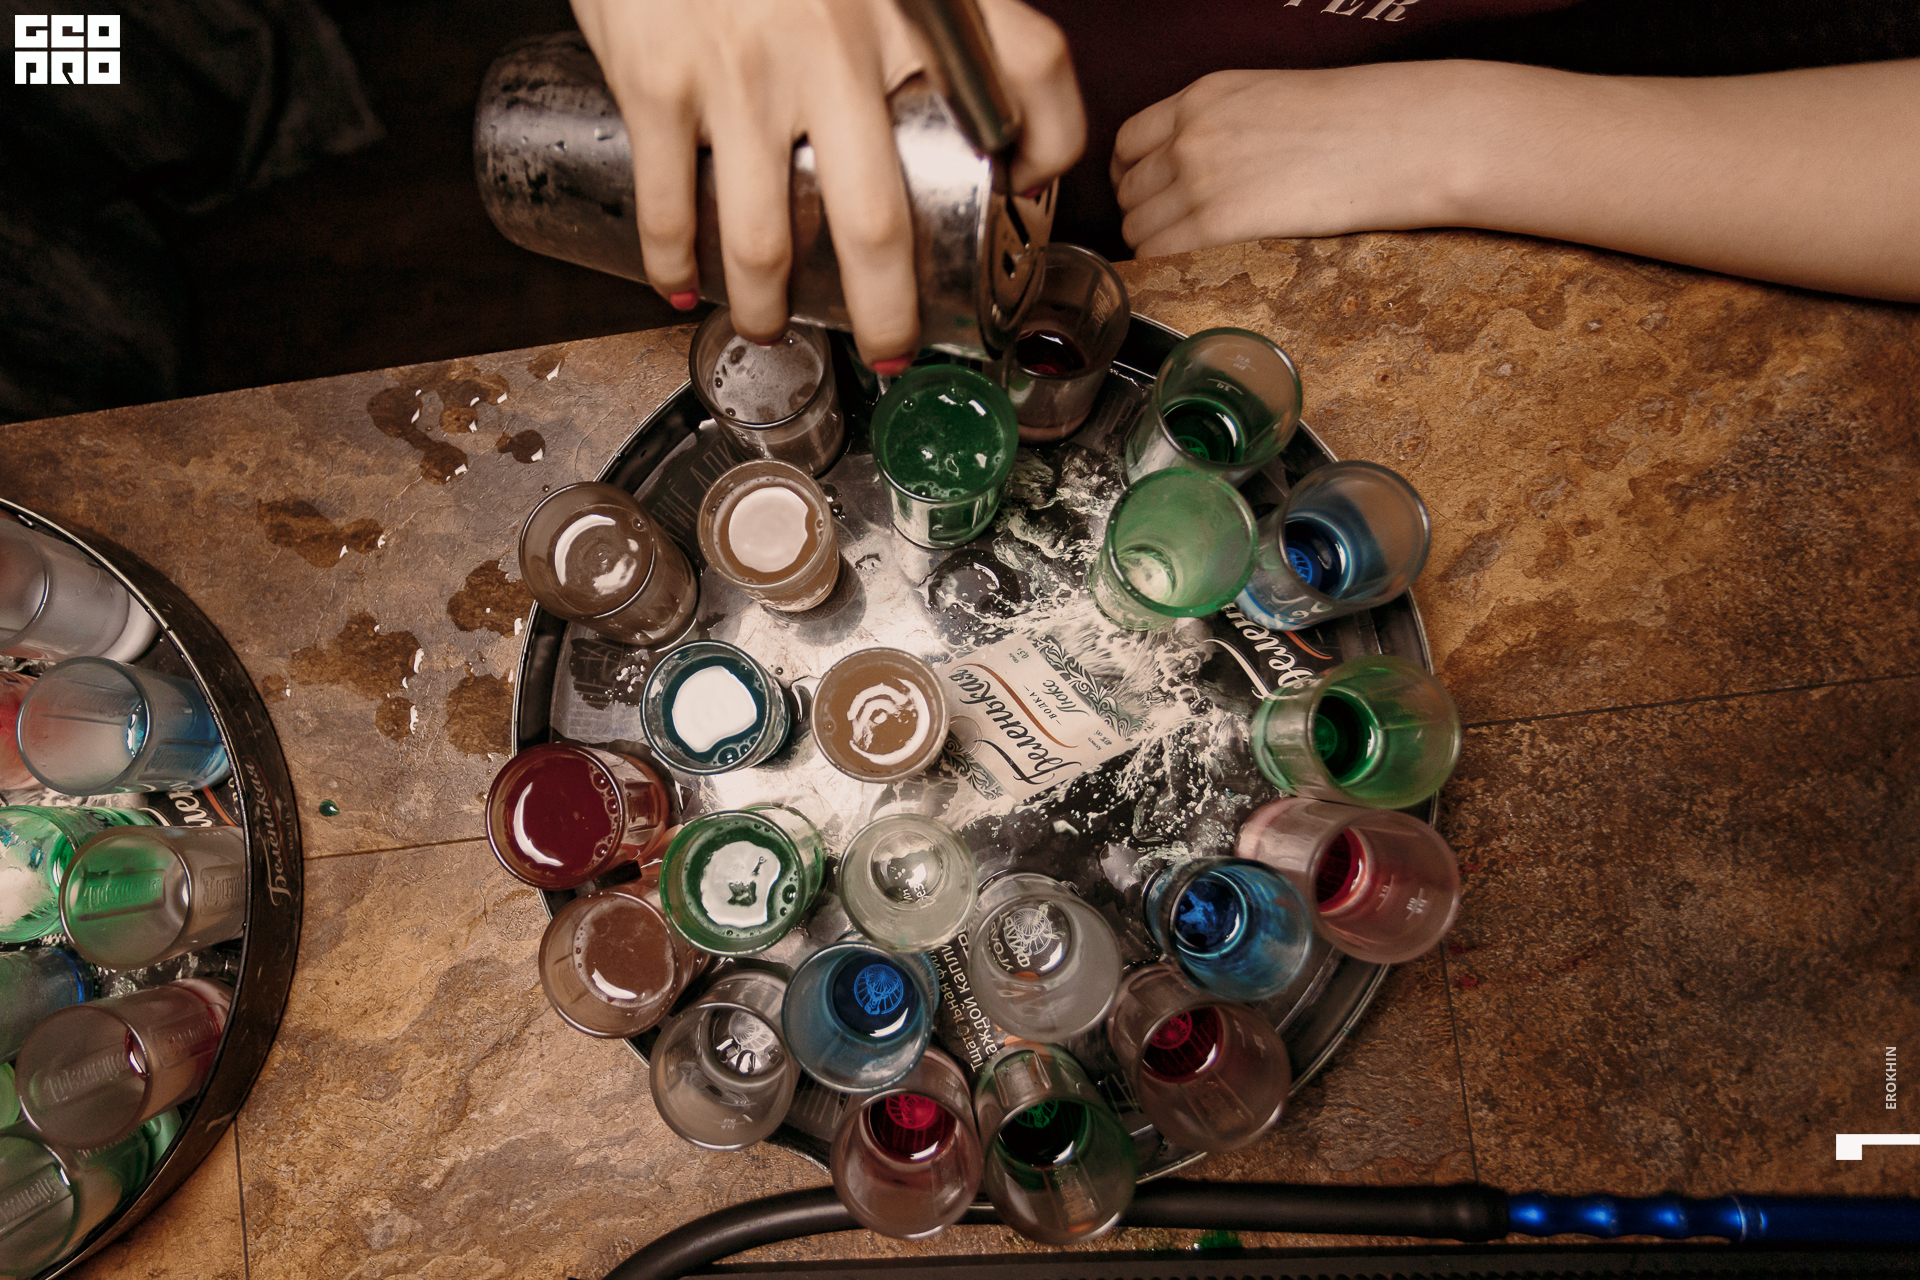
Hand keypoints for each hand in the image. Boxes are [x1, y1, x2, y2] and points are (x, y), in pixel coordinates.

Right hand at [572, 0, 1084, 368]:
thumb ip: (956, 16)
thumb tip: (1015, 133)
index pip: (1034, 64)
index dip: (1055, 143)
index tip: (1033, 195)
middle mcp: (840, 39)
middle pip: (881, 220)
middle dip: (886, 310)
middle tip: (889, 347)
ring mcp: (746, 67)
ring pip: (765, 236)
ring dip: (767, 306)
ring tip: (769, 328)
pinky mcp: (663, 78)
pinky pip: (670, 199)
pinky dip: (673, 260)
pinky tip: (681, 286)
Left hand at [1111, 64, 1462, 258]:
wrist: (1401, 135)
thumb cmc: (1356, 120)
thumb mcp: (1271, 98)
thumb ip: (1221, 126)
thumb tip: (1195, 166)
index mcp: (1202, 97)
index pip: (1128, 143)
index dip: (1134, 177)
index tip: (1150, 197)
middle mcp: (1190, 134)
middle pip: (1129, 191)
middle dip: (1146, 215)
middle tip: (1175, 235)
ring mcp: (1199, 178)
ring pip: (1138, 228)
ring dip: (1156, 247)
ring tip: (1193, 256)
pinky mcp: (1216, 223)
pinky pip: (1160, 255)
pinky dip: (1166, 268)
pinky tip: (1194, 271)